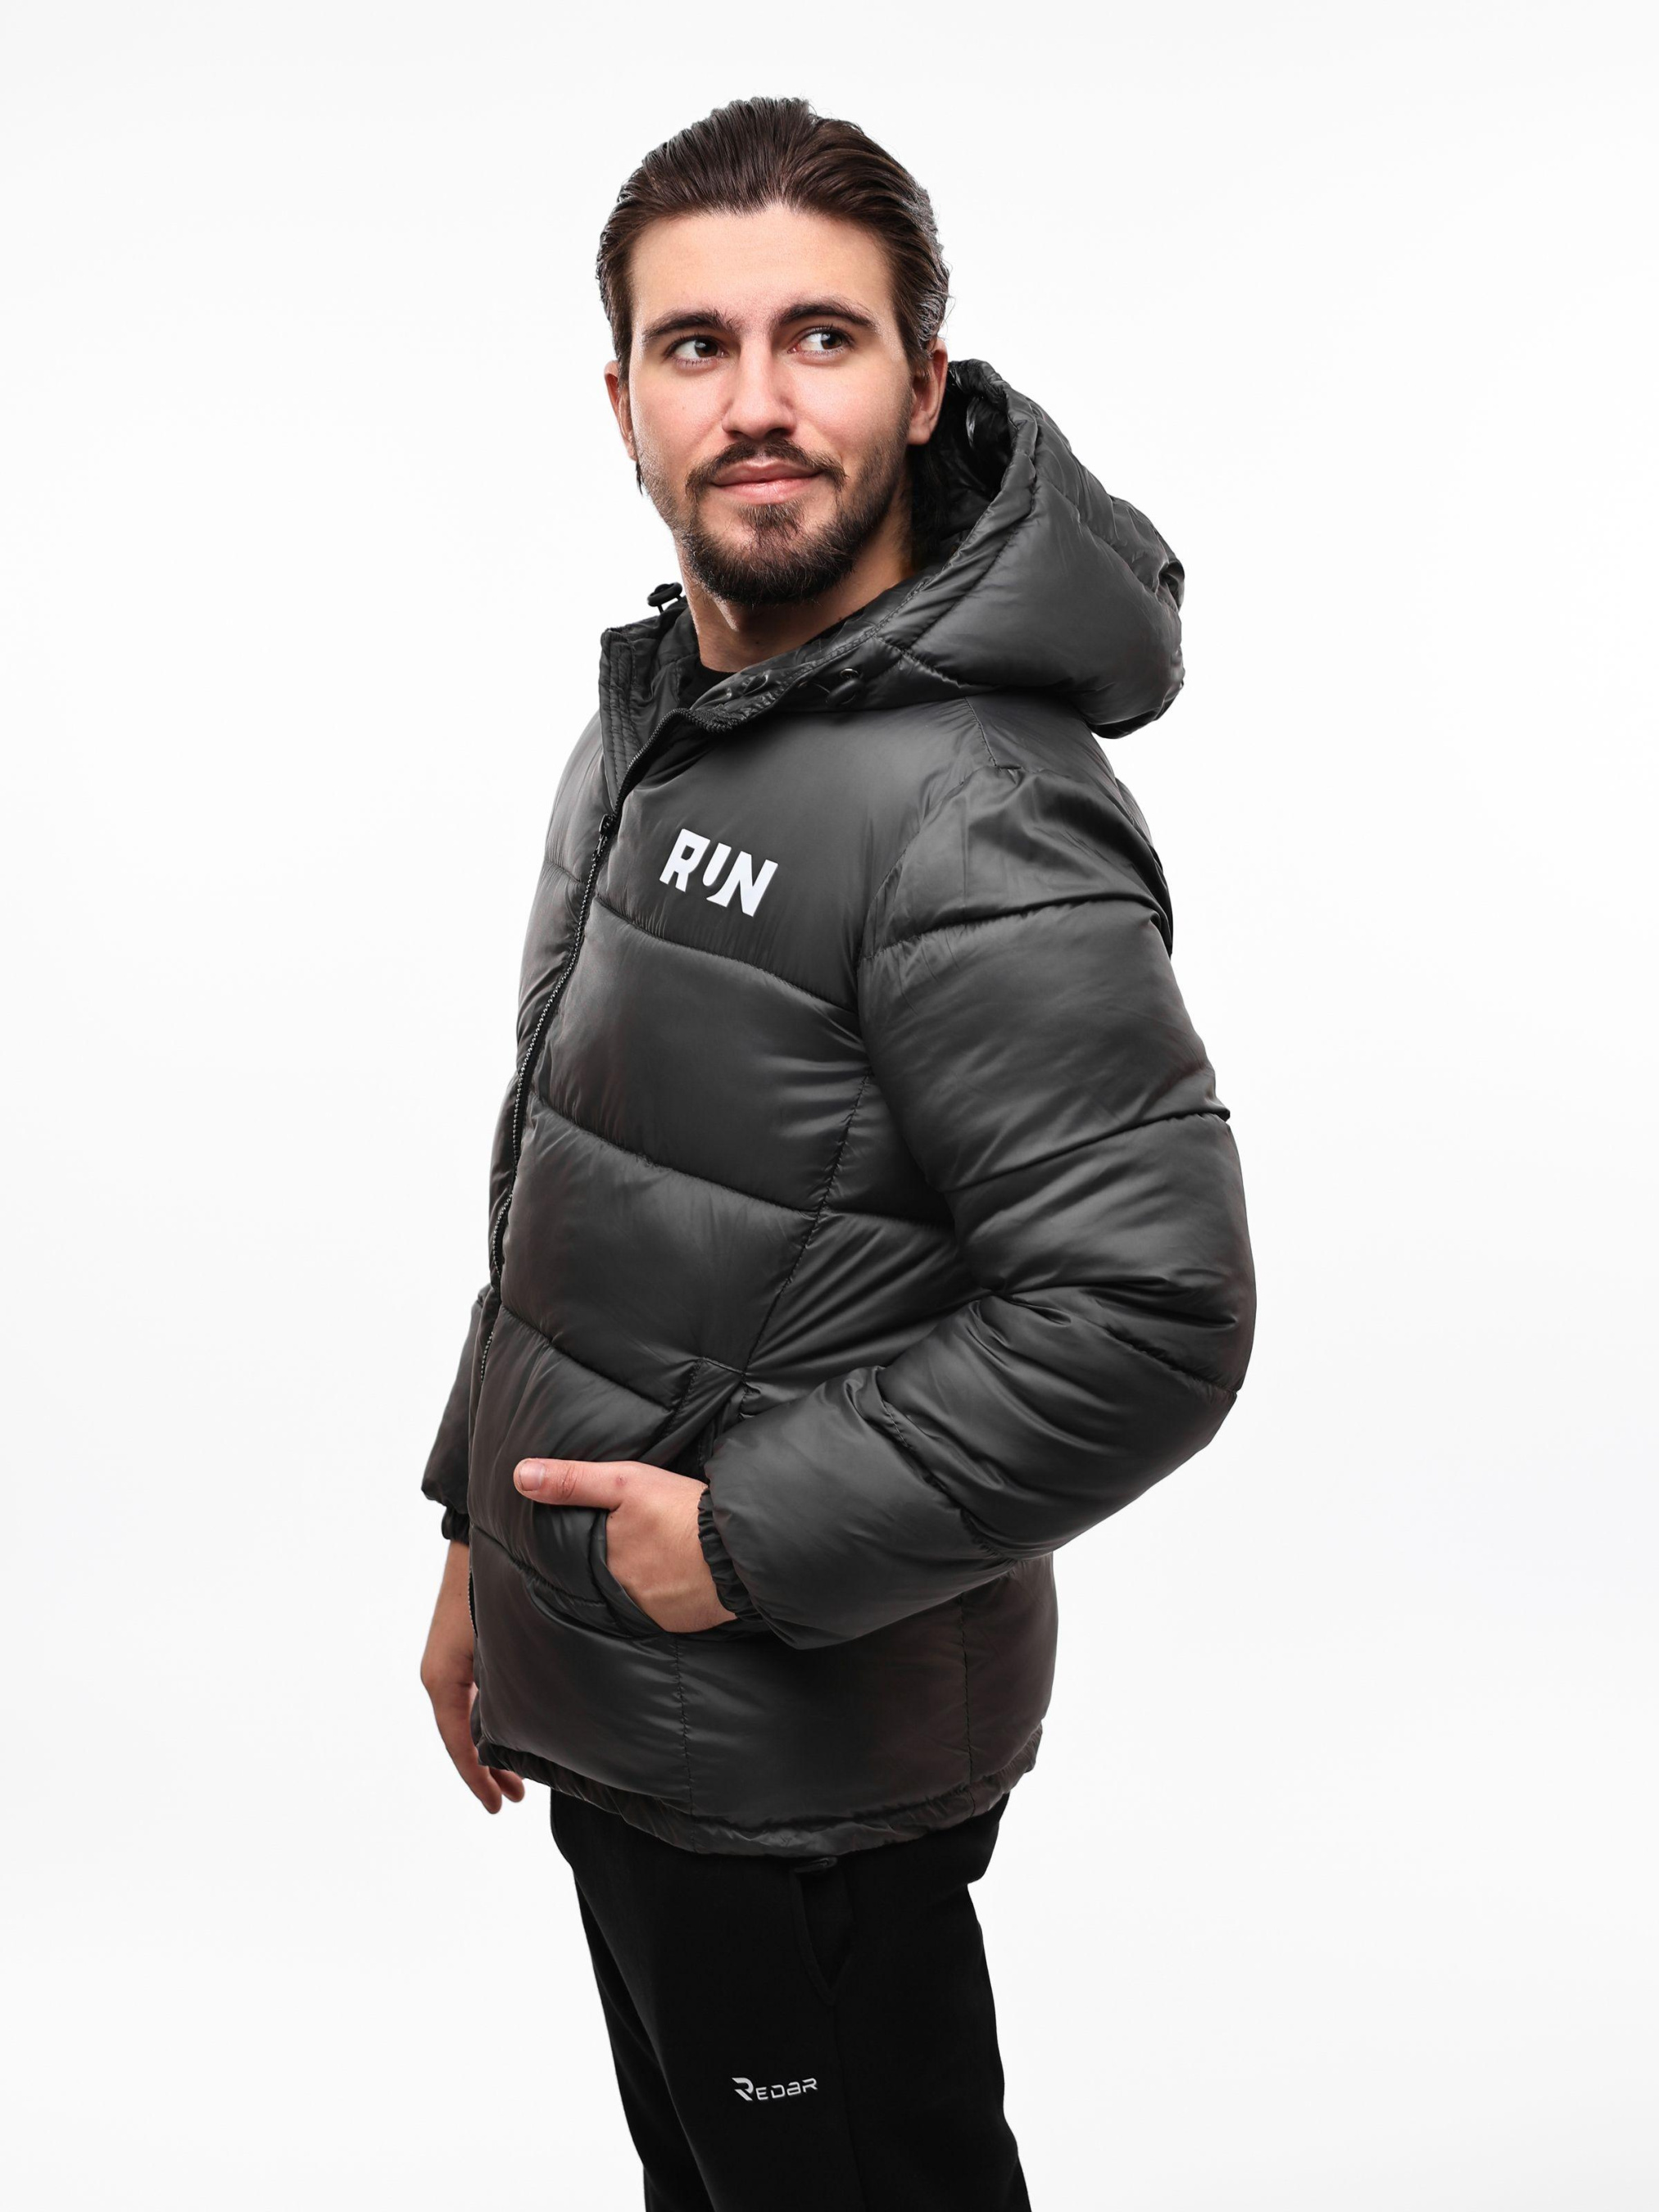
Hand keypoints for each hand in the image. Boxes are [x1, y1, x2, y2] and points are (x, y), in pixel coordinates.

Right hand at [420, 1538, 525, 1813]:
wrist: (478, 1533)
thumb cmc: (490, 1584)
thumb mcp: (500, 1643)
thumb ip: (506, 1688)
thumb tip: (523, 1729)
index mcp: (443, 1675)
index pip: (458, 1742)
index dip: (477, 1777)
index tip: (497, 1806)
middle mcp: (442, 1670)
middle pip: (462, 1734)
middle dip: (486, 1768)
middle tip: (514, 1797)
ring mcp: (451, 1657)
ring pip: (468, 1714)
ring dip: (489, 1744)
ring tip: (517, 1773)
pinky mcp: (465, 1643)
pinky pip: (473, 1694)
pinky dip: (489, 1717)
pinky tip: (514, 1722)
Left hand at [512, 1457, 736, 1632]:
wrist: (738, 1549)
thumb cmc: (680, 1510)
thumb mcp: (624, 1482)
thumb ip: (572, 1481)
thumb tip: (519, 1476)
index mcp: (600, 1560)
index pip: (573, 1557)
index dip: (576, 1546)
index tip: (579, 1539)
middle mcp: (617, 1593)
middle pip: (600, 1579)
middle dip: (605, 1566)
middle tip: (621, 1547)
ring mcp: (646, 1612)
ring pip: (626, 1596)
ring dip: (631, 1583)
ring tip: (645, 1562)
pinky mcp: (675, 1622)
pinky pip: (656, 1610)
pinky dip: (657, 1596)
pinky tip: (668, 1577)